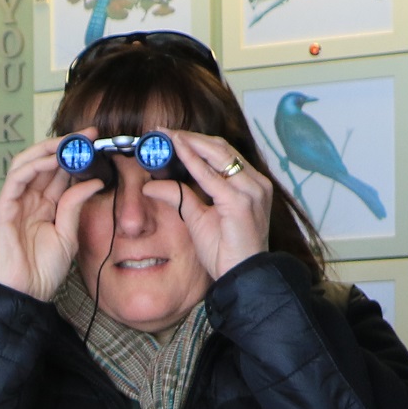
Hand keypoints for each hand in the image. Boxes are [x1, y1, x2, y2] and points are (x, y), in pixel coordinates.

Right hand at [0, 133, 104, 301]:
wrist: (26, 294)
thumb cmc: (43, 271)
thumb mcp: (68, 234)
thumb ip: (75, 205)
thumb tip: (93, 180)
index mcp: (45, 206)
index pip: (59, 171)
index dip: (75, 155)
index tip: (96, 142)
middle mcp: (29, 200)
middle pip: (43, 162)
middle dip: (64, 145)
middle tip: (87, 134)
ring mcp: (14, 203)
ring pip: (27, 163)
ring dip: (48, 149)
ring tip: (70, 142)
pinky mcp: (3, 209)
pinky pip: (16, 179)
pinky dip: (33, 166)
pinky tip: (52, 160)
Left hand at [152, 131, 270, 281]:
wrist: (242, 277)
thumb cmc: (226, 253)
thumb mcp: (198, 219)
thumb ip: (180, 197)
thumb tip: (151, 185)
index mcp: (250, 185)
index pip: (223, 155)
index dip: (196, 142)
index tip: (171, 135)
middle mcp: (255, 183)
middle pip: (221, 148)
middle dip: (190, 137)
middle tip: (163, 131)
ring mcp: (251, 190)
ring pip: (218, 154)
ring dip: (190, 142)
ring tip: (166, 136)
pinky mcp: (240, 202)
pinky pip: (211, 176)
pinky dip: (192, 160)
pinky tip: (176, 151)